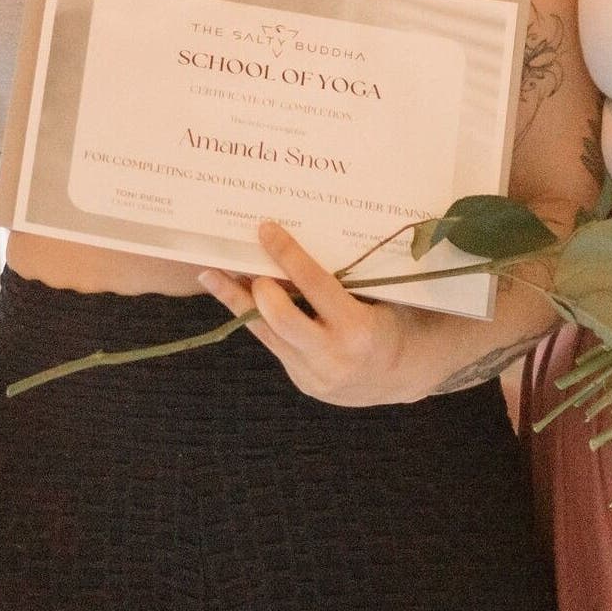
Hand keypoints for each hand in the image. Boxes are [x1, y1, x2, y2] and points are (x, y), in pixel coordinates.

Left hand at [196, 221, 411, 406]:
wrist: (401, 375)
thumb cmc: (394, 321)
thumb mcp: (382, 299)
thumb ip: (348, 280)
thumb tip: (300, 243)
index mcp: (359, 329)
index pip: (315, 285)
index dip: (288, 254)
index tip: (265, 229)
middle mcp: (333, 355)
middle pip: (279, 318)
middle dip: (255, 288)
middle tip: (240, 261)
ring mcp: (314, 374)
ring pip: (265, 333)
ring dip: (235, 301)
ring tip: (210, 275)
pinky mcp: (302, 381)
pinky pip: (274, 344)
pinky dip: (257, 319)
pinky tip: (240, 299)